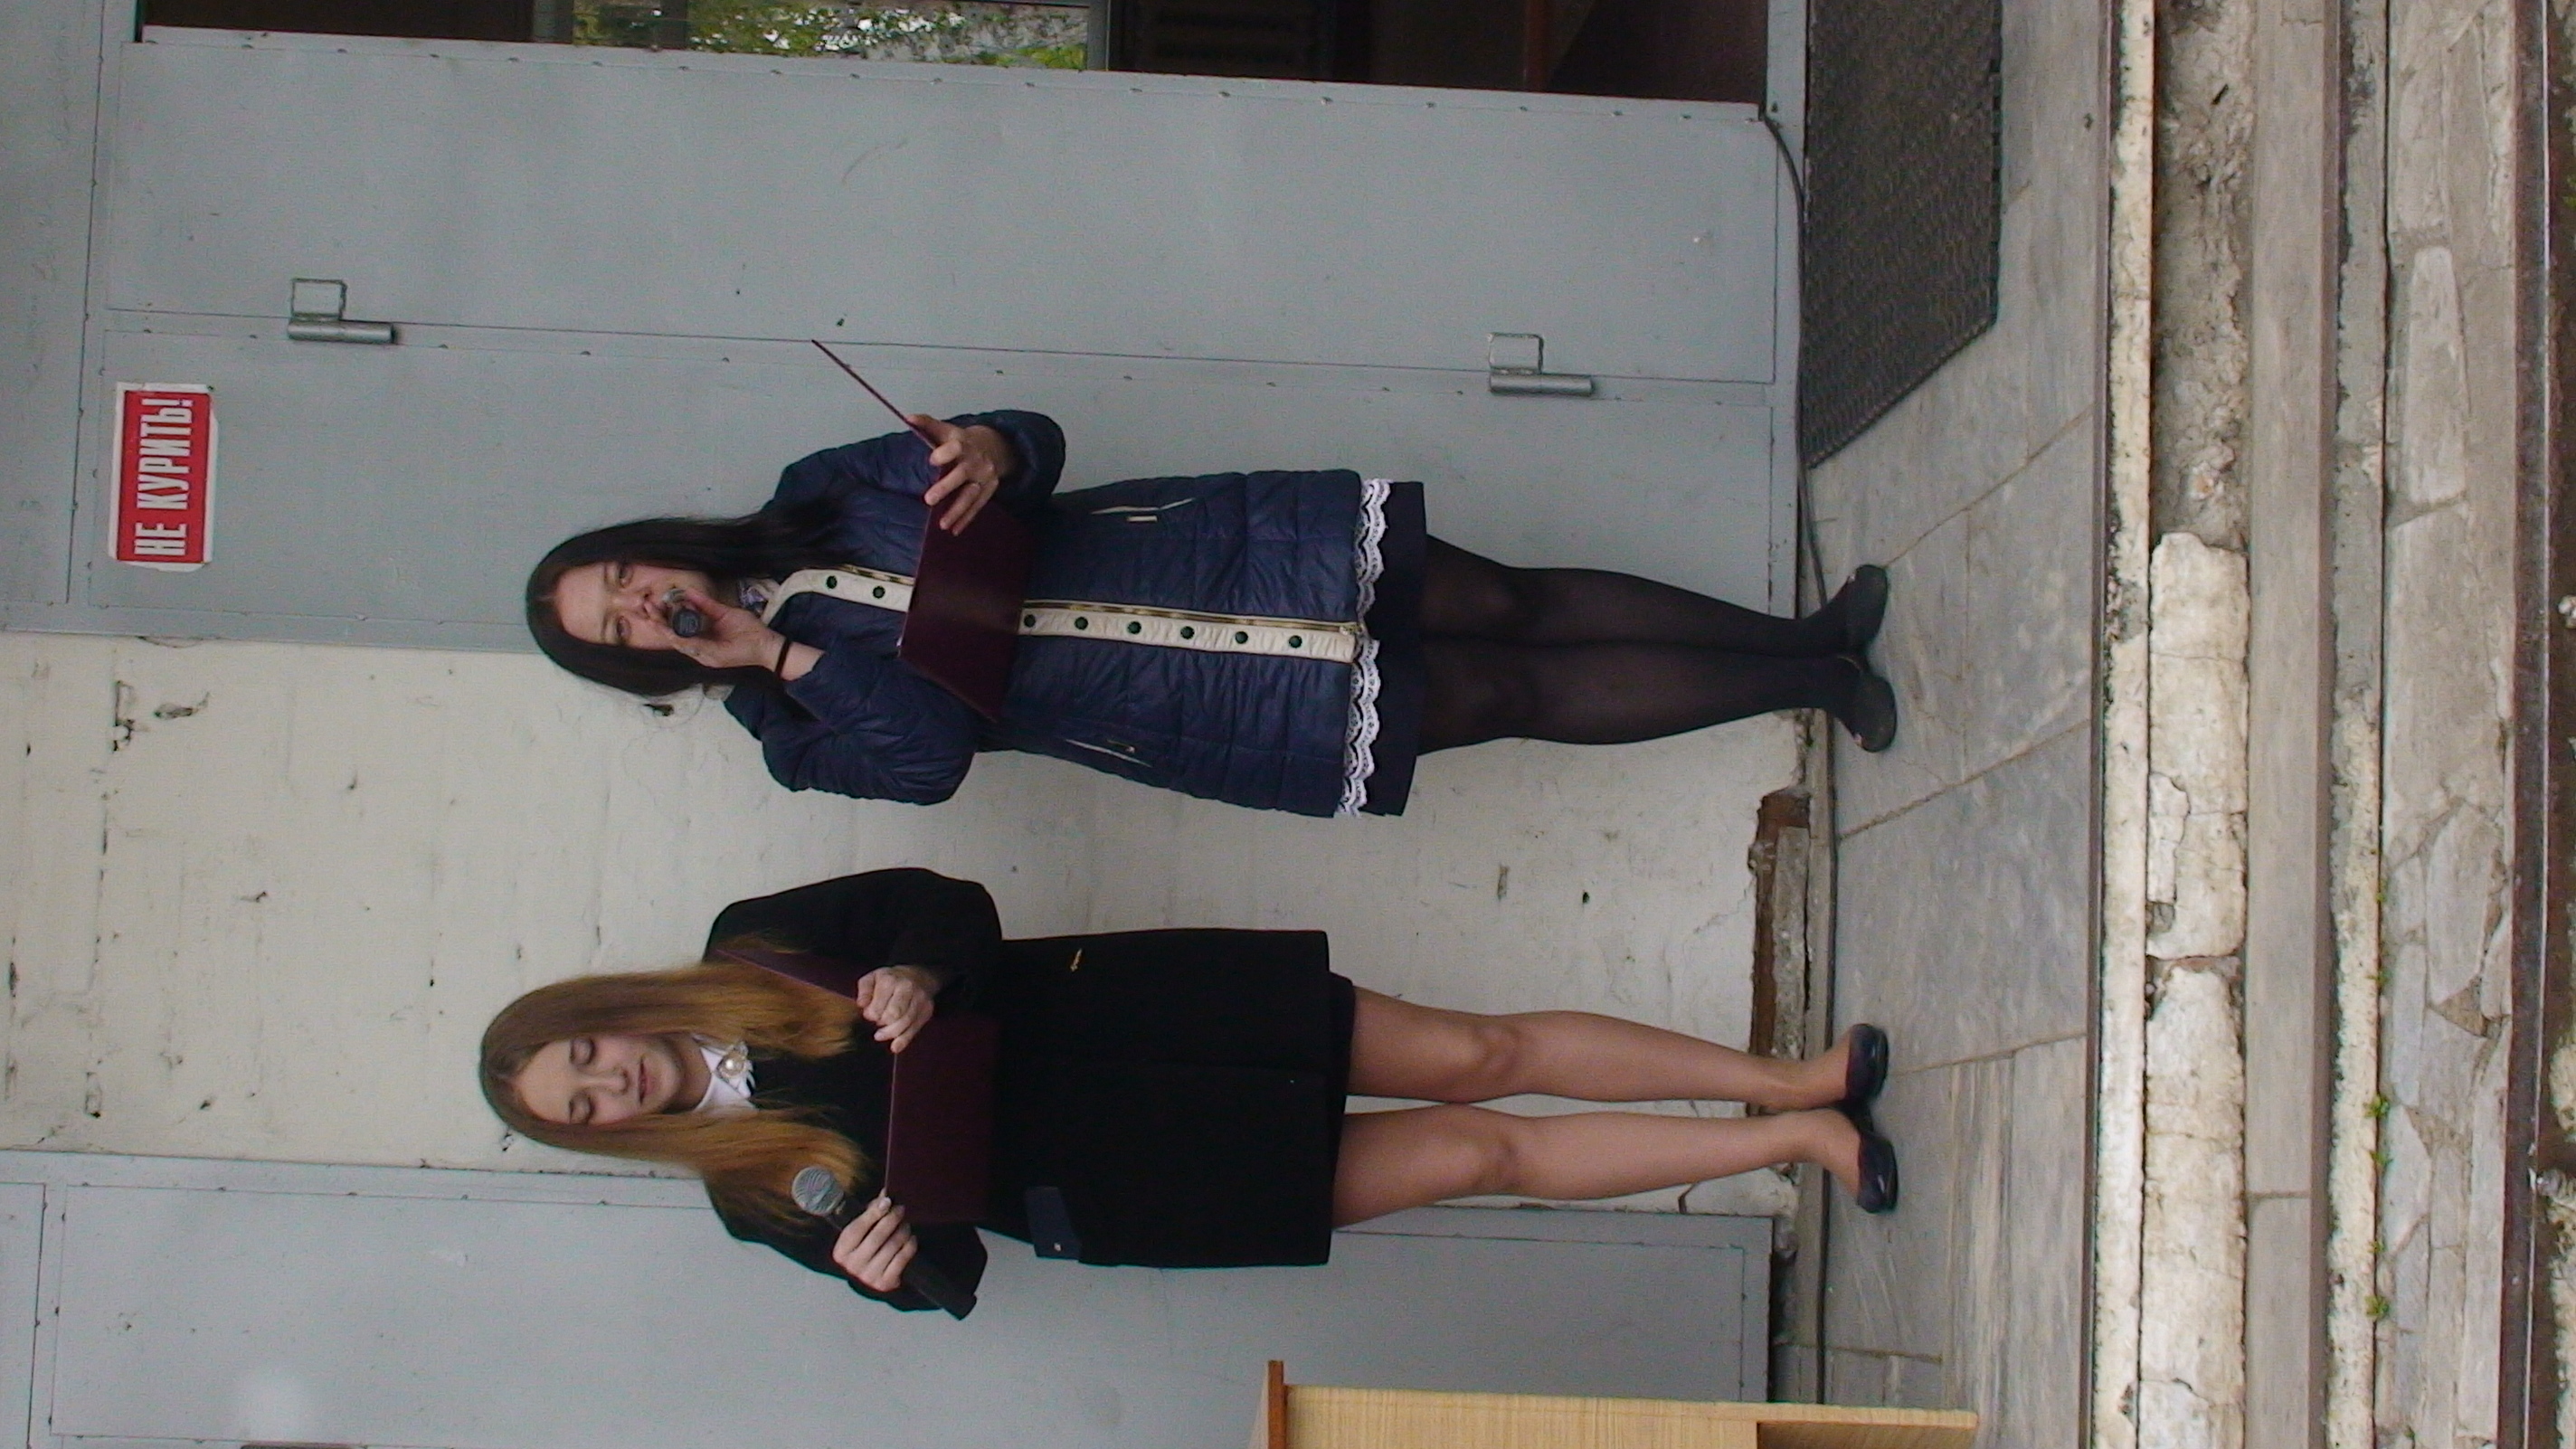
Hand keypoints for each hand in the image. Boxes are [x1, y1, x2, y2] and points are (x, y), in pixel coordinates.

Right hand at [662, 589, 781, 671]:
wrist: (767, 644)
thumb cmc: (749, 630)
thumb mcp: (724, 613)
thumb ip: (706, 604)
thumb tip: (687, 592)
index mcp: (702, 639)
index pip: (677, 630)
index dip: (663, 618)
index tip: (653, 604)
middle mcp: (700, 650)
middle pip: (673, 637)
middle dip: (657, 623)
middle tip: (646, 607)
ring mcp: (705, 655)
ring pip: (678, 643)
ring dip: (664, 629)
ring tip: (652, 616)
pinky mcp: (713, 657)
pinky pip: (692, 647)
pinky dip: (680, 638)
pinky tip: (669, 629)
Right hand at [830, 1195, 917, 1291]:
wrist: (866, 1279)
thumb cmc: (862, 1248)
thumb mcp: (859, 1232)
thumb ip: (870, 1213)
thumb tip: (885, 1195)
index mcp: (841, 1251)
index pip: (858, 1228)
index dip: (874, 1213)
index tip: (887, 1201)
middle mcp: (853, 1265)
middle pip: (877, 1237)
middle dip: (892, 1219)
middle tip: (901, 1209)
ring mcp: (869, 1276)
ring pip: (892, 1246)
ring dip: (903, 1230)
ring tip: (905, 1224)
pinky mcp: (885, 1283)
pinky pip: (902, 1258)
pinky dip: (909, 1245)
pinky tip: (910, 1238)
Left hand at [852, 965, 937, 1052]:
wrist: (919, 975)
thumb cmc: (891, 979)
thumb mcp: (873, 978)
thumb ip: (864, 990)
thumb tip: (861, 1005)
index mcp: (891, 981)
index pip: (879, 1006)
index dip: (871, 1015)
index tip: (869, 1014)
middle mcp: (907, 989)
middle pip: (894, 1016)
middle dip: (882, 1023)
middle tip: (877, 1022)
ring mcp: (919, 1000)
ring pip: (904, 1024)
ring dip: (890, 1034)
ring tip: (880, 1035)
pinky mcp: (926, 1011)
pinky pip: (914, 1030)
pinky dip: (903, 1041)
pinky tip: (895, 1047)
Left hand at [912, 416, 1014, 533]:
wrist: (994, 446)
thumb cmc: (961, 440)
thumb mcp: (946, 430)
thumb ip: (928, 424)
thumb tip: (907, 418)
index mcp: (963, 443)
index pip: (956, 447)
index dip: (944, 453)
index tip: (932, 460)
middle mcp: (975, 460)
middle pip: (961, 474)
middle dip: (946, 487)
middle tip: (928, 500)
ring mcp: (984, 476)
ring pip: (970, 495)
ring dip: (957, 511)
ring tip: (942, 525)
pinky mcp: (989, 489)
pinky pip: (978, 506)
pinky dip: (967, 519)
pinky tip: (955, 530)